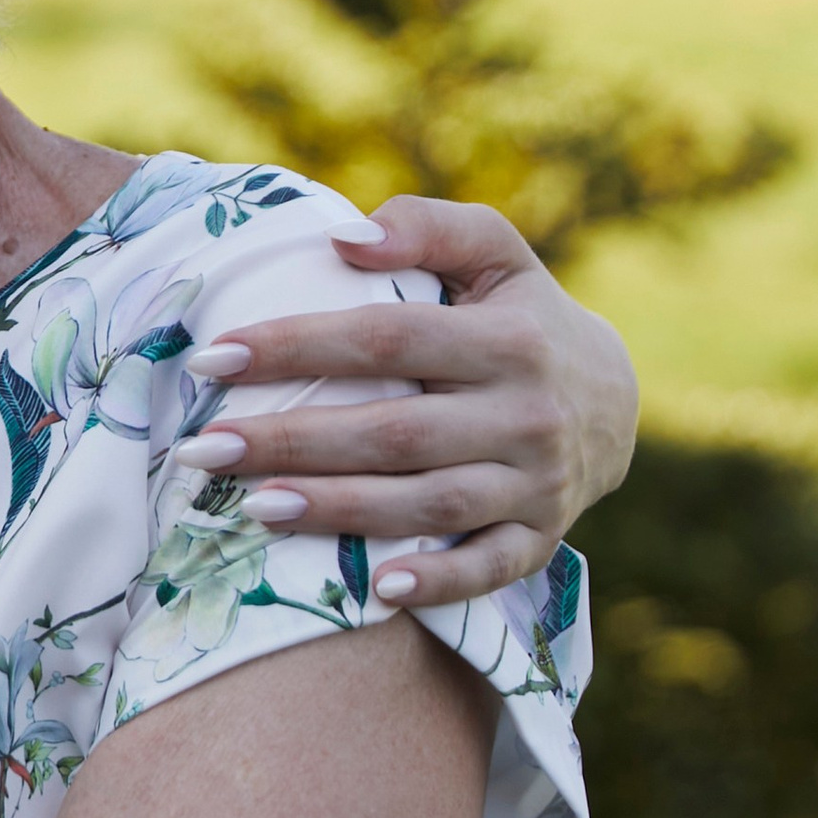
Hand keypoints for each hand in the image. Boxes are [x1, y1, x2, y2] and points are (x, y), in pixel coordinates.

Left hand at [186, 196, 638, 607]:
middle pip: (395, 432)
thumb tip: (344, 237)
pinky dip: (439, 582)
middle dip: (293, 441)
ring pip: (429, 504)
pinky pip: (489, 568)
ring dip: (338, 510)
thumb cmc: (520, 314)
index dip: (298, 346)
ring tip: (252, 506)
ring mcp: (537, 484)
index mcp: (510, 339)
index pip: (388, 338)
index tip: (214, 357)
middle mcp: (527, 415)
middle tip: (204, 448)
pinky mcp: (540, 538)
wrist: (613, 400)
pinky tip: (377, 590)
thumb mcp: (494, 251)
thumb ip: (426, 227)